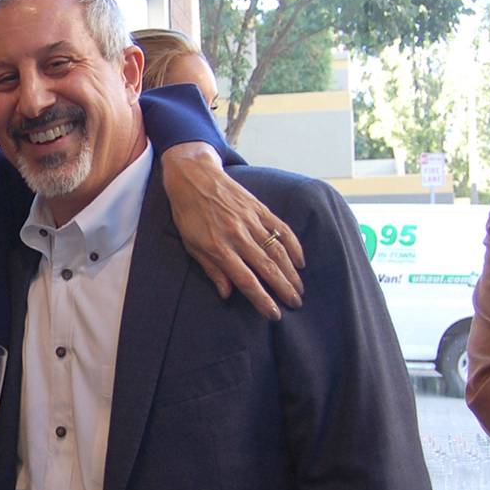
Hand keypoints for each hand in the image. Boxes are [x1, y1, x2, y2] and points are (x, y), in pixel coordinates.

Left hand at [162, 143, 304, 319]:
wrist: (193, 176)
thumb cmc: (188, 214)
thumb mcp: (191, 245)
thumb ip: (211, 269)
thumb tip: (227, 294)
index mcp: (219, 247)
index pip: (245, 280)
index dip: (262, 299)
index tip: (274, 313)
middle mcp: (237, 235)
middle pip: (267, 267)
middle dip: (283, 289)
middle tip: (295, 305)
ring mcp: (251, 220)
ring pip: (277, 250)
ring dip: (291, 272)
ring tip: (299, 288)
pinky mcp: (259, 208)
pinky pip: (281, 229)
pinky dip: (293, 245)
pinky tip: (300, 261)